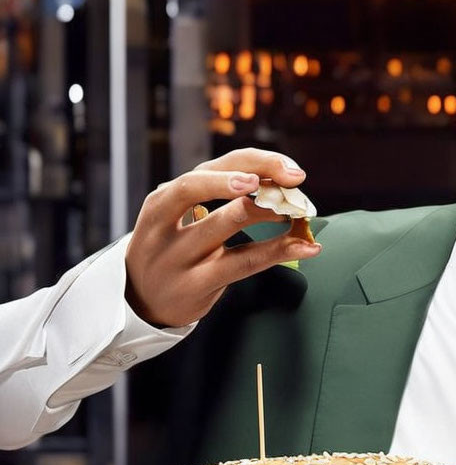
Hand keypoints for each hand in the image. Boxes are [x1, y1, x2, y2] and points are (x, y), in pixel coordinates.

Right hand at [125, 148, 321, 327]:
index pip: (210, 167)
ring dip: (268, 211)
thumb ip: (219, 197)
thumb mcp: (181, 218)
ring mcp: (176, 253)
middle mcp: (164, 220)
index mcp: (164, 198)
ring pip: (225, 221)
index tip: (290, 169)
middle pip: (206, 183)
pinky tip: (306, 247)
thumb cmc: (172, 252)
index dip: (253, 162)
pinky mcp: (194, 283)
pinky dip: (278, 252)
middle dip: (257, 175)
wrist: (140, 302)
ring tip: (298, 211)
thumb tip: (282, 182)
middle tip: (294, 180)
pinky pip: (242, 263)